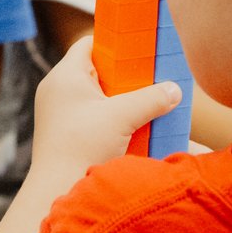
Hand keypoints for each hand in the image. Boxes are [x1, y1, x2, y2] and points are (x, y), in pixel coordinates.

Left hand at [31, 36, 181, 180]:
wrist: (55, 189)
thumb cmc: (83, 145)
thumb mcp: (123, 117)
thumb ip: (151, 99)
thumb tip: (175, 90)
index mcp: (65, 75)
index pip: (90, 44)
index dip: (116, 44)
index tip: (141, 50)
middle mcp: (57, 89)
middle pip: (96, 70)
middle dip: (125, 75)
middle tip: (152, 78)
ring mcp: (59, 112)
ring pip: (96, 95)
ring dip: (120, 99)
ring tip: (148, 101)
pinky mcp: (64, 132)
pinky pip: (92, 115)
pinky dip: (111, 116)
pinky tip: (133, 125)